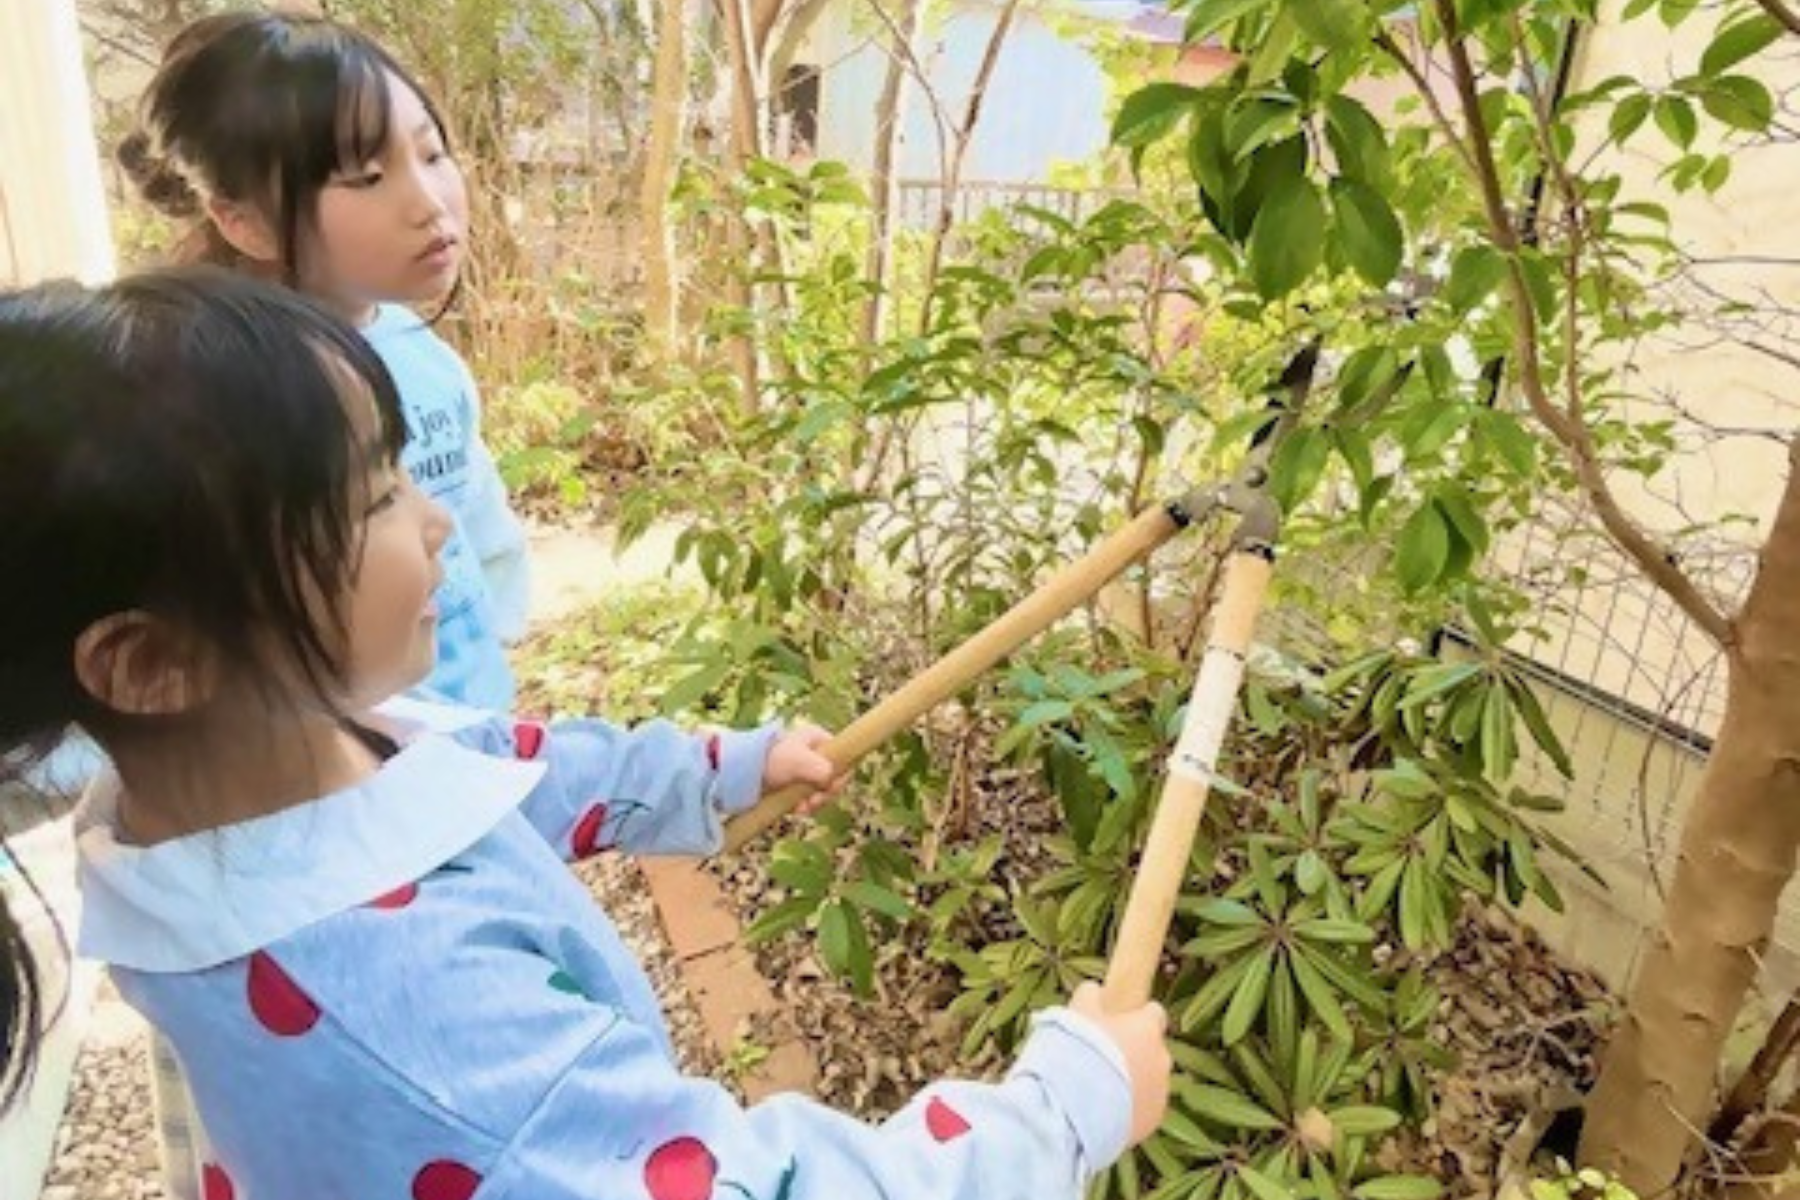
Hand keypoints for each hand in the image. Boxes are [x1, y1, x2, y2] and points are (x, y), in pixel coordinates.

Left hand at [761, 722, 845, 815]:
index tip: (829, 788)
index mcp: (817, 739)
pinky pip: (807, 797)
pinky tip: (796, 810)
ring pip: (820, 790)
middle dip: (825, 793)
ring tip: (802, 808)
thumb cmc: (770, 760)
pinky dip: (804, 806)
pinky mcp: (791, 785)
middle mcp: (812, 753)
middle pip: (833, 777)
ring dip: (815, 802)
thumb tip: (832, 780)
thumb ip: (821, 768)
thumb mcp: (798, 760)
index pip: (843, 758)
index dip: (840, 776)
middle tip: (814, 802)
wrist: (738, 772)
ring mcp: (801, 770)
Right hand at [1069, 981, 1170, 1147]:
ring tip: (1097, 1090)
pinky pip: (1143, 1109)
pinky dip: (1129, 1109)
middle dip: (1133, 1054)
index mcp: (1147, 1028)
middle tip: (1101, 1060)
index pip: (1154, 1013)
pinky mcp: (1153, 1122)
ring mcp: (1161, 1093)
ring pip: (1149, 1081)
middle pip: (1152, 1050)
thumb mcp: (1076, 1013)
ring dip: (1131, 1082)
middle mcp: (1162, 1059)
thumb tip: (1096, 991)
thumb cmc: (1075, 1051)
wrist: (1071, 1109)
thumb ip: (1090, 997)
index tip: (1117, 1025)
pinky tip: (1102, 1112)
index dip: (1136, 1018)